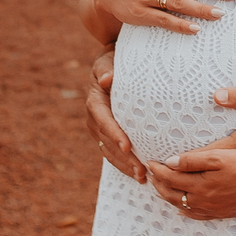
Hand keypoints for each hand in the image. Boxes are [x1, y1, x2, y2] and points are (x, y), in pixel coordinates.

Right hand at [85, 49, 145, 182]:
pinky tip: (139, 174)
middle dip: (124, 157)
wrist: (113, 64)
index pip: (104, 120)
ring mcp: (99, 129)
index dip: (114, 134)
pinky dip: (124, 164)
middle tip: (141, 170)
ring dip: (125, 165)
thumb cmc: (114, 58)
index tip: (128, 146)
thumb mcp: (108, 58)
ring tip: (142, 177)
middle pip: (108, 142)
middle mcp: (94, 118)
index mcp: (95, 101)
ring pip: (110, 152)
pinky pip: (113, 153)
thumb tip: (106, 79)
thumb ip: (106, 67)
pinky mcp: (107, 135)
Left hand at [147, 147, 235, 220]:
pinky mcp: (222, 213)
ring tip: (161, 188)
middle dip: (159, 185)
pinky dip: (184, 211)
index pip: (170, 179)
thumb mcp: (219, 156)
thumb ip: (193, 159)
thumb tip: (170, 162)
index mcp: (199, 186)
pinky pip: (197, 216)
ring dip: (169, 197)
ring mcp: (212, 210)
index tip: (150, 162)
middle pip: (172, 195)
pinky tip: (182, 208)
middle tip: (151, 175)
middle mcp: (203, 201)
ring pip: (182, 206)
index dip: (158, 170)